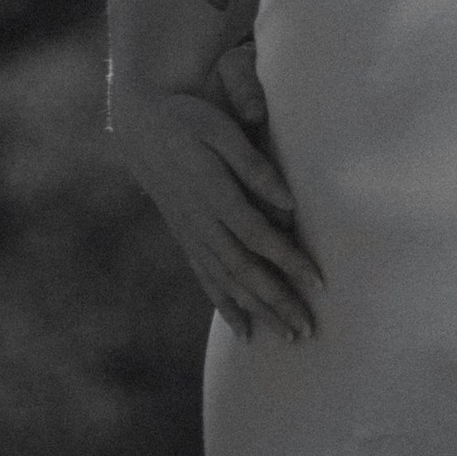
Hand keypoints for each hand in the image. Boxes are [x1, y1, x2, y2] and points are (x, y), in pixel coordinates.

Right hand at [109, 59, 321, 343]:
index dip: (288, 261)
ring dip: (257, 311)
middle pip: (244, 270)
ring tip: (285, 337)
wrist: (138, 123)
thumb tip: (289, 204)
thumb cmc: (188, 119)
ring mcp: (190, 233)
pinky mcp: (185, 237)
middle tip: (307, 329)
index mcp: (212, 193)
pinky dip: (225, 306)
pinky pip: (205, 278)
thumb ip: (254, 166)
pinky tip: (243, 330)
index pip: (258, 236)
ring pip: (225, 281)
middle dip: (277, 301)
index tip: (318, 282)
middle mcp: (201, 221)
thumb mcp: (220, 130)